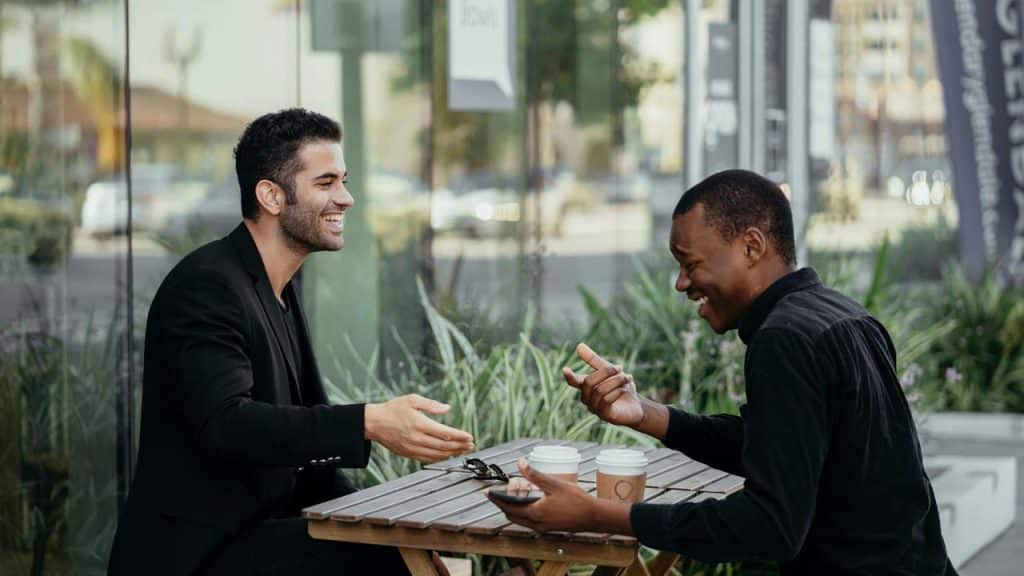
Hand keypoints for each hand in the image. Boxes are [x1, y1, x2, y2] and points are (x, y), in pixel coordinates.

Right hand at [364, 394, 473, 462]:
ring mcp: (412, 448)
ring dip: (452, 453)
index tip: (469, 436)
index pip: (445, 433)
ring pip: (437, 454)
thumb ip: (431, 405)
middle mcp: (417, 438)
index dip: (459, 436)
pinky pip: (428, 459)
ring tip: (463, 450)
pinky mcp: (408, 454)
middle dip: (460, 446)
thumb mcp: (412, 400)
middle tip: (471, 444)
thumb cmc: (392, 410)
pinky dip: (440, 458)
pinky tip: (447, 454)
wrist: (374, 423)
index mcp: (419, 424)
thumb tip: (447, 408)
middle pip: (444, 445)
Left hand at [488, 458, 632, 534]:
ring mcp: (542, 528)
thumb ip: (534, 474)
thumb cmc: (575, 499)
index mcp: (535, 513)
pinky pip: (529, 521)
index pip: (508, 507)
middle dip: (503, 503)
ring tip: (514, 492)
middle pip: (512, 515)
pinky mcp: (548, 528)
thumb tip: (520, 462)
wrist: (593, 517)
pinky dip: (523, 512)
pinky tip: (528, 500)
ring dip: (514, 508)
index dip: (496, 499)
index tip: (486, 492)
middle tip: (498, 492)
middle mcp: (536, 524)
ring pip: (520, 519)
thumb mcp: (554, 484)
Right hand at [563, 343, 644, 426]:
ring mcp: (594, 408)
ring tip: (627, 378)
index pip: (573, 382)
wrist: (637, 405)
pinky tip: (624, 389)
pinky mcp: (604, 415)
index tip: (565, 369)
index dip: (569, 376)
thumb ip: (594, 360)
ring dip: (616, 381)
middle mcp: (587, 398)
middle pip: (589, 382)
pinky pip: (606, 401)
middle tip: (620, 368)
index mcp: (586, 386)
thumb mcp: (610, 371)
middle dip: (606, 372)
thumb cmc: (621, 387)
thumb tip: (579, 346)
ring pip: (600, 390)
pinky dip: (617, 391)